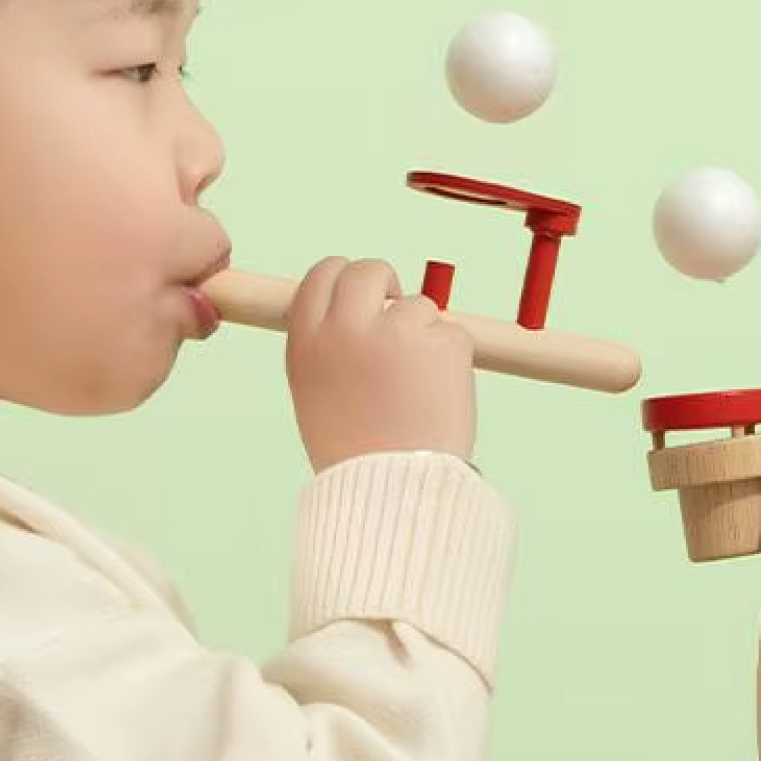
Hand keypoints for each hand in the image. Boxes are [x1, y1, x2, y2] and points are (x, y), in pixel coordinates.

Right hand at [285, 257, 475, 471]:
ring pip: (418, 306)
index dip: (344, 277)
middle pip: (368, 270)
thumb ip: (326, 348)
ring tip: (416, 388)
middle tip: (398, 312)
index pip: (322, 275)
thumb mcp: (314, 393)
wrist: (394, 489)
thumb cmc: (356, 454)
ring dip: (423, 334)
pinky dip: (451, 358)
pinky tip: (439, 396)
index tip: (361, 292)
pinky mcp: (443, 341)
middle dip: (386, 283)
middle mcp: (348, 327)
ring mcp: (398, 330)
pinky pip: (452, 333)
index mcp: (309, 341)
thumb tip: (345, 315)